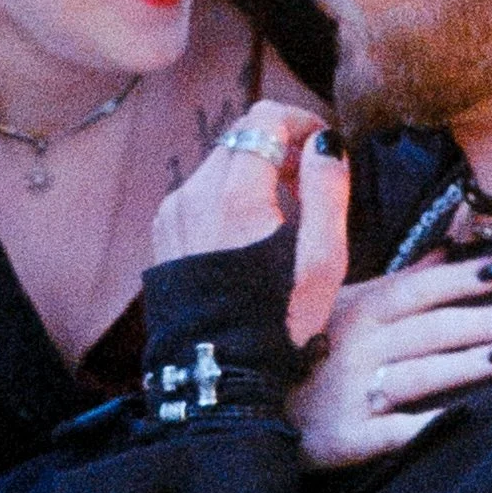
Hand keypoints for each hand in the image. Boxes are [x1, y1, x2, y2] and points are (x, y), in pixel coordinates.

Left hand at [148, 101, 350, 347]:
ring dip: (253, 173)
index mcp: (236, 196)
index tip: (322, 147)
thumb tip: (325, 142)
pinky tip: (247, 235)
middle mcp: (194, 194)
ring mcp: (173, 213)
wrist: (218, 373)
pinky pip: (199, 193)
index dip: (301, 121)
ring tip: (281, 215)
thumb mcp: (322, 261)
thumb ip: (327, 192)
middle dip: (279, 147)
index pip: (264, 119)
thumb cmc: (278, 321)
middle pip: (240, 137)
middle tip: (308, 183)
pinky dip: (227, 197)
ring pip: (219, 164)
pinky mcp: (163, 233)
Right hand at [291, 257, 491, 468]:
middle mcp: (355, 347)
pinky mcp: (346, 437)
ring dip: (467, 364)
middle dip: (483, 321)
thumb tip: (449, 249)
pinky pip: (394, 433)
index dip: (460, 279)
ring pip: (420, 373)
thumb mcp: (339, 306)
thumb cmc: (301, 354)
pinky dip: (427, 427)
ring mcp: (351, 392)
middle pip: (430, 329)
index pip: (417, 289)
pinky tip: (464, 421)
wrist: (241, 410)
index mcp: (356, 310)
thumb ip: (397, 280)